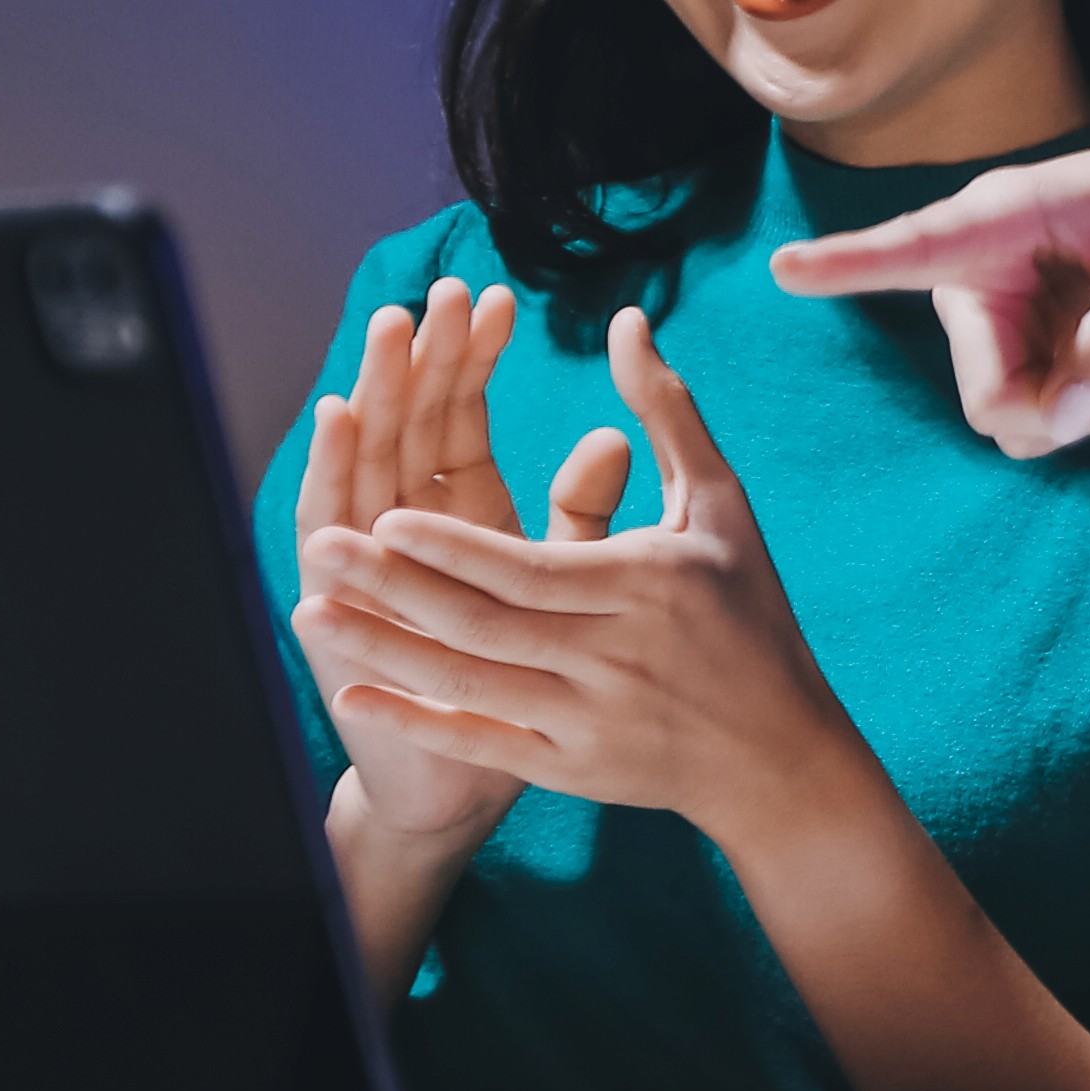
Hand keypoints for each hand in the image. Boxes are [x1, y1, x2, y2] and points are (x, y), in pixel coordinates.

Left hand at [295, 311, 867, 879]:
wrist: (777, 754)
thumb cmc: (748, 611)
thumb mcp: (720, 503)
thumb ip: (666, 412)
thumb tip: (625, 319)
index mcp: (650, 585)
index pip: (532, 567)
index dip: (455, 545)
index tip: (384, 513)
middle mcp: (618, 657)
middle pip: (488, 623)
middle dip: (396, 586)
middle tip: (323, 547)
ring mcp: (592, 722)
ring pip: (473, 684)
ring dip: (386, 650)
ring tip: (312, 612)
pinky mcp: (574, 771)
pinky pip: (483, 744)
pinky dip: (416, 722)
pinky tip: (354, 697)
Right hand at [765, 31, 1089, 452]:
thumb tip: (1068, 419)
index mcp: (997, 220)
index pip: (912, 248)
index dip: (846, 263)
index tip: (787, 265)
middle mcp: (974, 276)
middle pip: (989, 396)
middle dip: (1064, 411)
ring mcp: (992, 323)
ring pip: (1015, 420)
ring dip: (1084, 411)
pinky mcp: (1015, 353)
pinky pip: (1040, 420)